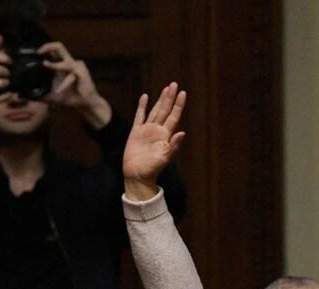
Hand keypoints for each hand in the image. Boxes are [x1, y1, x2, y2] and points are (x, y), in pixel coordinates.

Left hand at [40, 42, 110, 128]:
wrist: (85, 104)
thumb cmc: (69, 98)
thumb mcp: (50, 96)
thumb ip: (37, 94)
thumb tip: (21, 94)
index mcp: (61, 66)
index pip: (52, 51)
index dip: (43, 49)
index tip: (32, 53)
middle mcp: (68, 63)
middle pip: (58, 46)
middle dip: (47, 46)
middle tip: (39, 52)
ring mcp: (76, 66)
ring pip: (63, 61)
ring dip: (55, 66)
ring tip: (46, 66)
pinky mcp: (82, 72)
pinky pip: (71, 75)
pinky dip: (65, 83)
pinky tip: (61, 89)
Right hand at [123, 83, 186, 200]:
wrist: (137, 176)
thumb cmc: (152, 169)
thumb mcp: (165, 158)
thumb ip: (173, 145)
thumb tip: (182, 133)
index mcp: (165, 136)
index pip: (174, 116)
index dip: (178, 105)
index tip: (183, 93)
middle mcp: (157, 131)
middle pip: (165, 110)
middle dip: (169, 97)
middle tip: (174, 84)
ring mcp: (146, 130)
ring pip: (155, 111)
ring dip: (160, 100)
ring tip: (165, 89)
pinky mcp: (136, 132)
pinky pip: (139, 116)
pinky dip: (142, 106)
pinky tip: (145, 97)